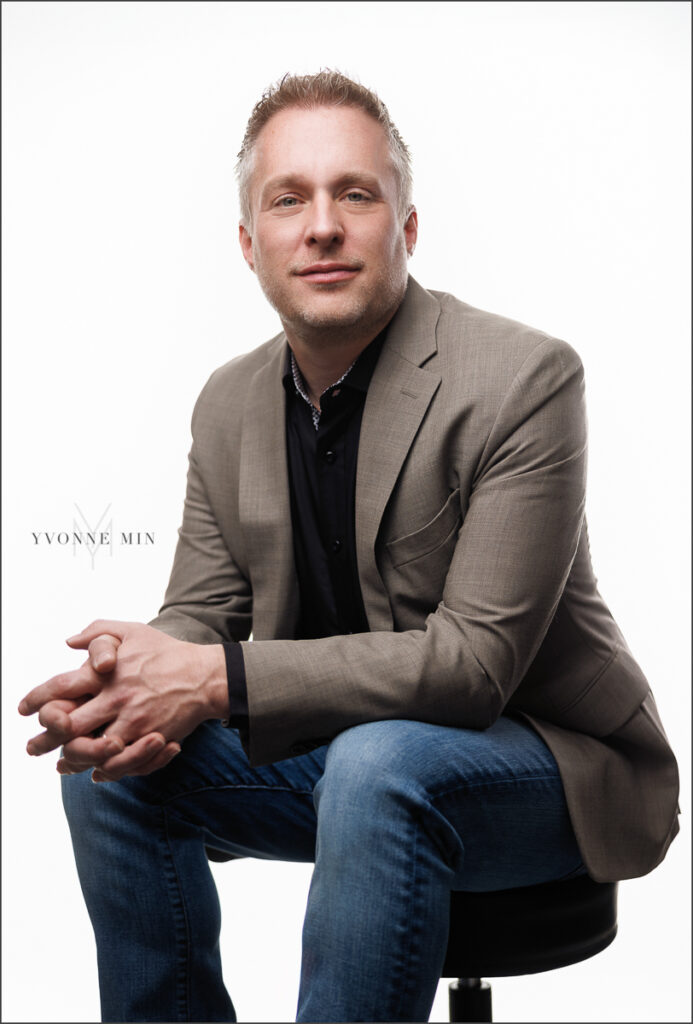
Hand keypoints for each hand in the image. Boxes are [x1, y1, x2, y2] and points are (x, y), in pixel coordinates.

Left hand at [19, 620, 227, 780]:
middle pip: (67, 727)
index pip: (60, 687)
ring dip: (72, 759)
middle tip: (31, 747)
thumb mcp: (133, 631)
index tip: (24, 708)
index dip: (37, 699)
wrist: (206, 676)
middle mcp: (115, 699)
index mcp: (107, 673)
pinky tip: (95, 771)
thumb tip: (69, 642)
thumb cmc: (167, 652)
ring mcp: (132, 722)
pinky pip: (119, 763)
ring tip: (61, 764)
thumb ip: (99, 632)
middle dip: (44, 739)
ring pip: (90, 751)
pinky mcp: (148, 739)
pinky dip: (104, 770)